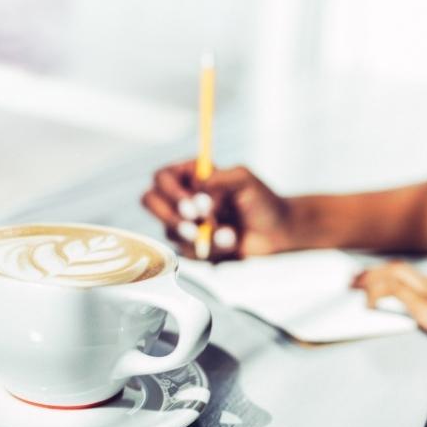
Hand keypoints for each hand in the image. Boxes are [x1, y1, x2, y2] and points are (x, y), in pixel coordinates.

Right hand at [142, 160, 291, 260]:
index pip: (162, 177)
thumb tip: (198, 189)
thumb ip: (219, 179)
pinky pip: (188, 252)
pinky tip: (230, 243)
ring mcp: (184, 223)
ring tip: (228, 234)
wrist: (276, 231)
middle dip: (171, 216)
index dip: (171, 192)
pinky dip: (212, 250)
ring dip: (200, 235)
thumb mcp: (244, 179)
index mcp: (190, 175)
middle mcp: (182, 198)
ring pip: (169, 230)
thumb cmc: (261, 200)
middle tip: (195, 226)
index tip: (193, 205)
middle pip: (150, 201)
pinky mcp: (192, 246)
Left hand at [353, 261, 426, 363]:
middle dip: (376, 274)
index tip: (381, 283)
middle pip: (402, 271)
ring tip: (352, 284)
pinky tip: (366, 303)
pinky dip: (376, 294)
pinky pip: (393, 290)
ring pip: (394, 275)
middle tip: (355, 278)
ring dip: (370, 279)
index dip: (398, 280)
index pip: (419, 280)